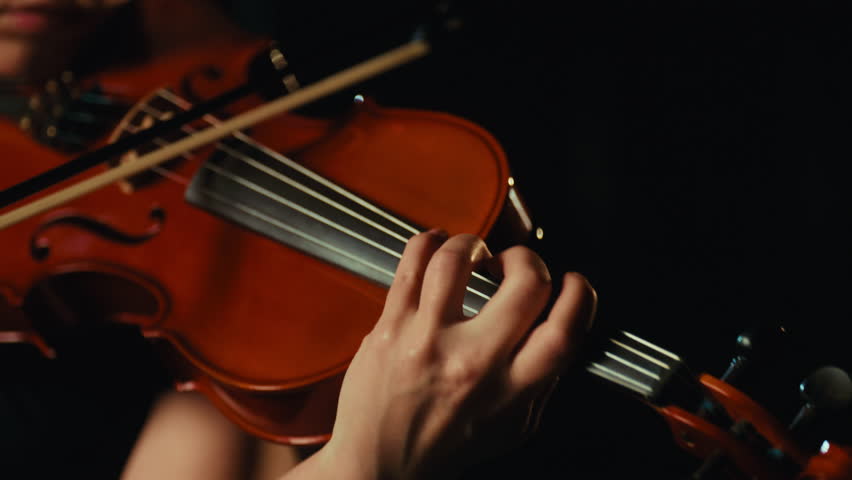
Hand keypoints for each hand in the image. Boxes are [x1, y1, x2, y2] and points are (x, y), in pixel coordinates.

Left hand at [296, 230, 595, 479]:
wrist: (378, 467)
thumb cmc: (444, 446)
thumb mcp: (512, 428)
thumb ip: (541, 381)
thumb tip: (561, 327)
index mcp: (512, 391)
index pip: (564, 328)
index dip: (578, 294)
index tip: (570, 282)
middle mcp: (473, 363)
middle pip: (525, 283)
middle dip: (528, 260)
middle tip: (513, 267)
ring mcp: (427, 341)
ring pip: (459, 261)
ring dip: (474, 244)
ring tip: (474, 255)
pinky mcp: (390, 328)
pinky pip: (412, 263)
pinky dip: (430, 242)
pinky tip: (437, 246)